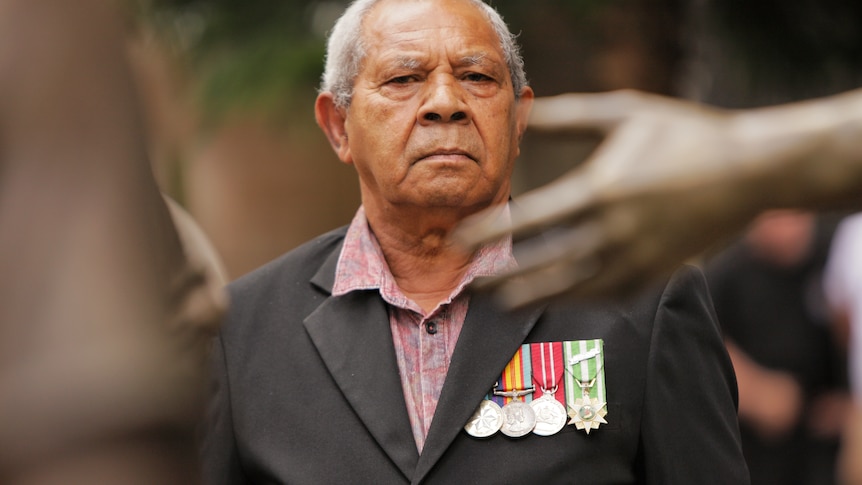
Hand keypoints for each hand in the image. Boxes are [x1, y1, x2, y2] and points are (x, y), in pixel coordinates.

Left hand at [456, 90, 756, 306]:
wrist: (752, 170)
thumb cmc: (685, 134)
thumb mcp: (625, 113)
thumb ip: (570, 117)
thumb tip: (526, 114)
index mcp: (602, 191)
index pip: (531, 219)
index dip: (491, 231)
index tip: (459, 240)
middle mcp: (615, 232)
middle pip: (545, 264)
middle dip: (504, 277)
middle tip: (470, 285)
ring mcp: (638, 258)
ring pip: (574, 288)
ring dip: (536, 296)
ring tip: (504, 302)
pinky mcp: (657, 274)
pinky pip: (609, 294)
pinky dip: (579, 298)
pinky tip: (559, 297)